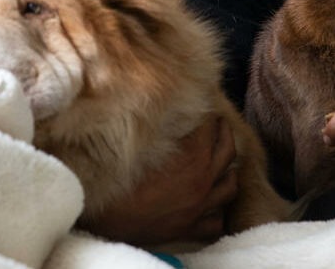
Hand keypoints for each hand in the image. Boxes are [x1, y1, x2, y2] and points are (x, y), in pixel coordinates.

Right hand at [77, 114, 238, 246]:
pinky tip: (211, 204)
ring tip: (221, 163)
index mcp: (193, 157)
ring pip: (230, 186)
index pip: (209, 126)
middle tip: (217, 124)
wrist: (104, 220)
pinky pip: (217, 222)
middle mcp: (203, 181)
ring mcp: (201, 207)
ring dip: (228, 171)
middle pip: (228, 151)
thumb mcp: (142, 145)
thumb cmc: (117, 180)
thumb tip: (173, 112)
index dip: (206, 113)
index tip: (201, 105)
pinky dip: (217, 211)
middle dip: (224, 133)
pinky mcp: (191, 230)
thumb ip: (164, 129)